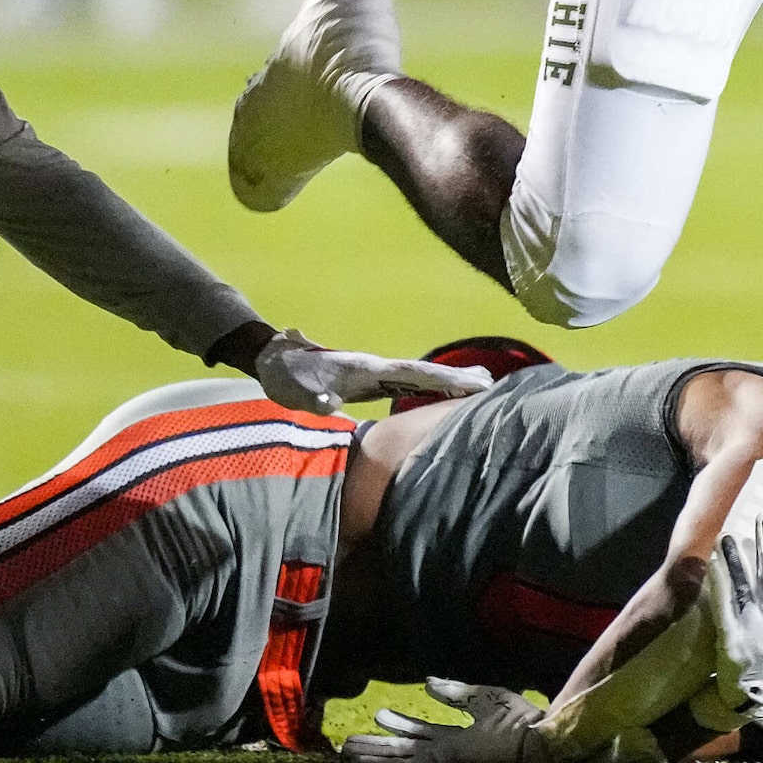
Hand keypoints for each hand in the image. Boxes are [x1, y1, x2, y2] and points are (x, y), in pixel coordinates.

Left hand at [253, 329, 493, 414]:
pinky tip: (443, 395)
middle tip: (491, 382)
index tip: (469, 382)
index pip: (410, 373)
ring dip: (447, 381)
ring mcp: (372, 374)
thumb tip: (327, 403)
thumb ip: (313, 395)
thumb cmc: (284, 374)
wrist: (271, 358)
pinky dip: (429, 388)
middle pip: (422, 372)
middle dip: (455, 378)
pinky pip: (406, 386)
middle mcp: (374, 368)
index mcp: (365, 368)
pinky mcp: (367, 383)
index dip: (440, 378)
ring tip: (481, 384)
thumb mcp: (296, 387)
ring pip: (417, 377)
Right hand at [341, 678, 541, 762]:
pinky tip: (365, 758)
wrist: (543, 739)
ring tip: (346, 751)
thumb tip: (428, 682)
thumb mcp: (486, 698)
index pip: (423, 733)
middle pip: (406, 749)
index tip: (379, 715)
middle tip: (349, 743)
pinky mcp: (445, 762)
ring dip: (373, 755)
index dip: (401, 725)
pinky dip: (383, 761)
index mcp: (461, 738)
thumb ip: (456, 693)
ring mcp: (445, 759)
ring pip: (400, 758)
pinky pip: (408, 762)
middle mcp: (449, 751)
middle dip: (378, 746)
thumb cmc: (524, 721)